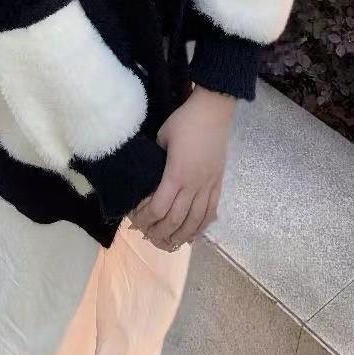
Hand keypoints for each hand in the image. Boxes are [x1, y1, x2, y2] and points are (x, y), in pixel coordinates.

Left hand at [126, 86, 236, 251]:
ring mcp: (208, 186)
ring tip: (168, 244)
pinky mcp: (218, 184)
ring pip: (195, 221)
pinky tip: (192, 235)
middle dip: (160, 233)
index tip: (135, 223)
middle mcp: (194, 185)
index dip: (146, 220)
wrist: (213, 111)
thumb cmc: (184, 121)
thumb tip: (148, 174)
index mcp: (176, 175)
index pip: (159, 208)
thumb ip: (155, 160)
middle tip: (148, 237)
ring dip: (180, 236)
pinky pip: (210, 212)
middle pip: (176, 220)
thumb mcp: (162, 138)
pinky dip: (201, 227)